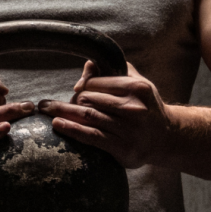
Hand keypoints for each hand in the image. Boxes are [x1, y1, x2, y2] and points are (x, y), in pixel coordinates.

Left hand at [39, 61, 172, 168]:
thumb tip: (88, 63)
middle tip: (48, 104)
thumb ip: (115, 70)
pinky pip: (92, 136)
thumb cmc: (146, 107)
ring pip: (87, 116)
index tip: (74, 91)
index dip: (82, 86)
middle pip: (89, 99)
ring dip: (62, 112)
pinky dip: (72, 129)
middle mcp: (133, 108)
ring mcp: (128, 129)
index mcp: (136, 88)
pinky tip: (58, 124)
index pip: (97, 83)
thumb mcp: (137, 84)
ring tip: (44, 110)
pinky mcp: (122, 148)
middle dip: (70, 101)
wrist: (166, 138)